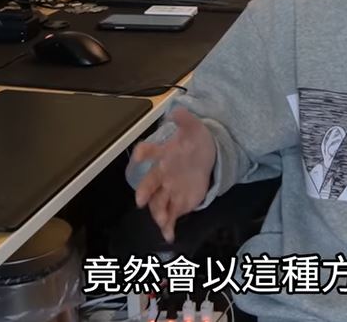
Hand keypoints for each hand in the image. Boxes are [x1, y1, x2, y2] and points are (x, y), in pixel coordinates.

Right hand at [131, 107, 215, 242]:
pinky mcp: (179, 202)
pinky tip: (169, 236)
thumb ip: (185, 120)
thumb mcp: (194, 128)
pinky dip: (168, 227)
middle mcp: (161, 174)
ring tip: (161, 220)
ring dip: (157, 212)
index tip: (139, 156)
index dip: (143, 153)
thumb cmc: (195, 141)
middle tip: (141, 200)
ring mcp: (169, 190)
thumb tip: (178, 110)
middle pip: (149, 184)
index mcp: (163, 155)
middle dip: (144, 192)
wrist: (207, 155)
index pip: (149, 152)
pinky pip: (171, 215)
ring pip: (158, 203)